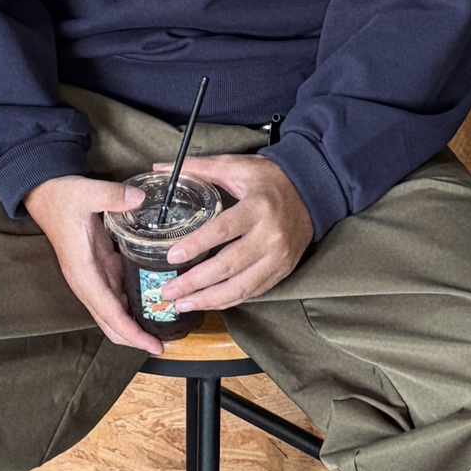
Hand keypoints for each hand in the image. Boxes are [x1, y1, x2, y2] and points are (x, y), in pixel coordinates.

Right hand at [23, 173, 161, 354]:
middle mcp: (86, 281)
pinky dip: (133, 305)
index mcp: (82, 272)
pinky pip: (117, 295)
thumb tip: (139, 199)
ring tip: (164, 328)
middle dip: (135, 338)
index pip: (109, 313)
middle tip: (164, 344)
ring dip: (135, 324)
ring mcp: (92, 276)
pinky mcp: (99, 267)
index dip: (131, 333)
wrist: (44, 192)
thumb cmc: (61, 197)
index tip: (152, 346)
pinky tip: (154, 302)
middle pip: (110, 323)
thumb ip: (112, 196)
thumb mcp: (86, 192)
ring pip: (114, 312)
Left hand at [157, 155, 312, 312]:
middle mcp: (270, 236)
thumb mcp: (236, 166)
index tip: (172, 257)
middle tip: (168, 290)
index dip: (197, 245)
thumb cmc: (269, 178)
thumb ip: (198, 168)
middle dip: (196, 282)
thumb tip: (158, 168)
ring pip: (241, 286)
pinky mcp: (283, 270)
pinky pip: (253, 292)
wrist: (311, 191)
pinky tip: (208, 302)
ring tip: (182, 304)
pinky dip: (229, 300)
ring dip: (209, 299)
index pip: (223, 230)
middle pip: (229, 265)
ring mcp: (279, 257)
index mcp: (258, 207)